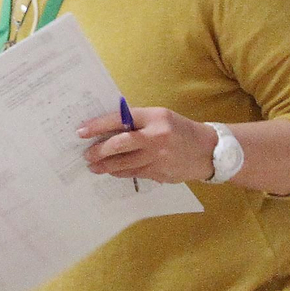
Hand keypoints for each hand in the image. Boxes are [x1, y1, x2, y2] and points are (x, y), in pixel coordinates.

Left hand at [79, 105, 216, 182]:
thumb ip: (136, 122)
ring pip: (125, 163)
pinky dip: (120, 172)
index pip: (120, 119)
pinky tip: (111, 171)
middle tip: (86, 154)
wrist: (209, 150)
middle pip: (120, 144)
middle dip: (99, 150)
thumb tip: (105, 129)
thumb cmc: (178, 129)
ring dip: (105, 166)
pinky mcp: (161, 172)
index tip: (81, 132)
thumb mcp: (160, 117)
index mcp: (155, 117)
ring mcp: (159, 156)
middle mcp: (157, 136)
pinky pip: (134, 173)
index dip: (98, 126)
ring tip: (93, 166)